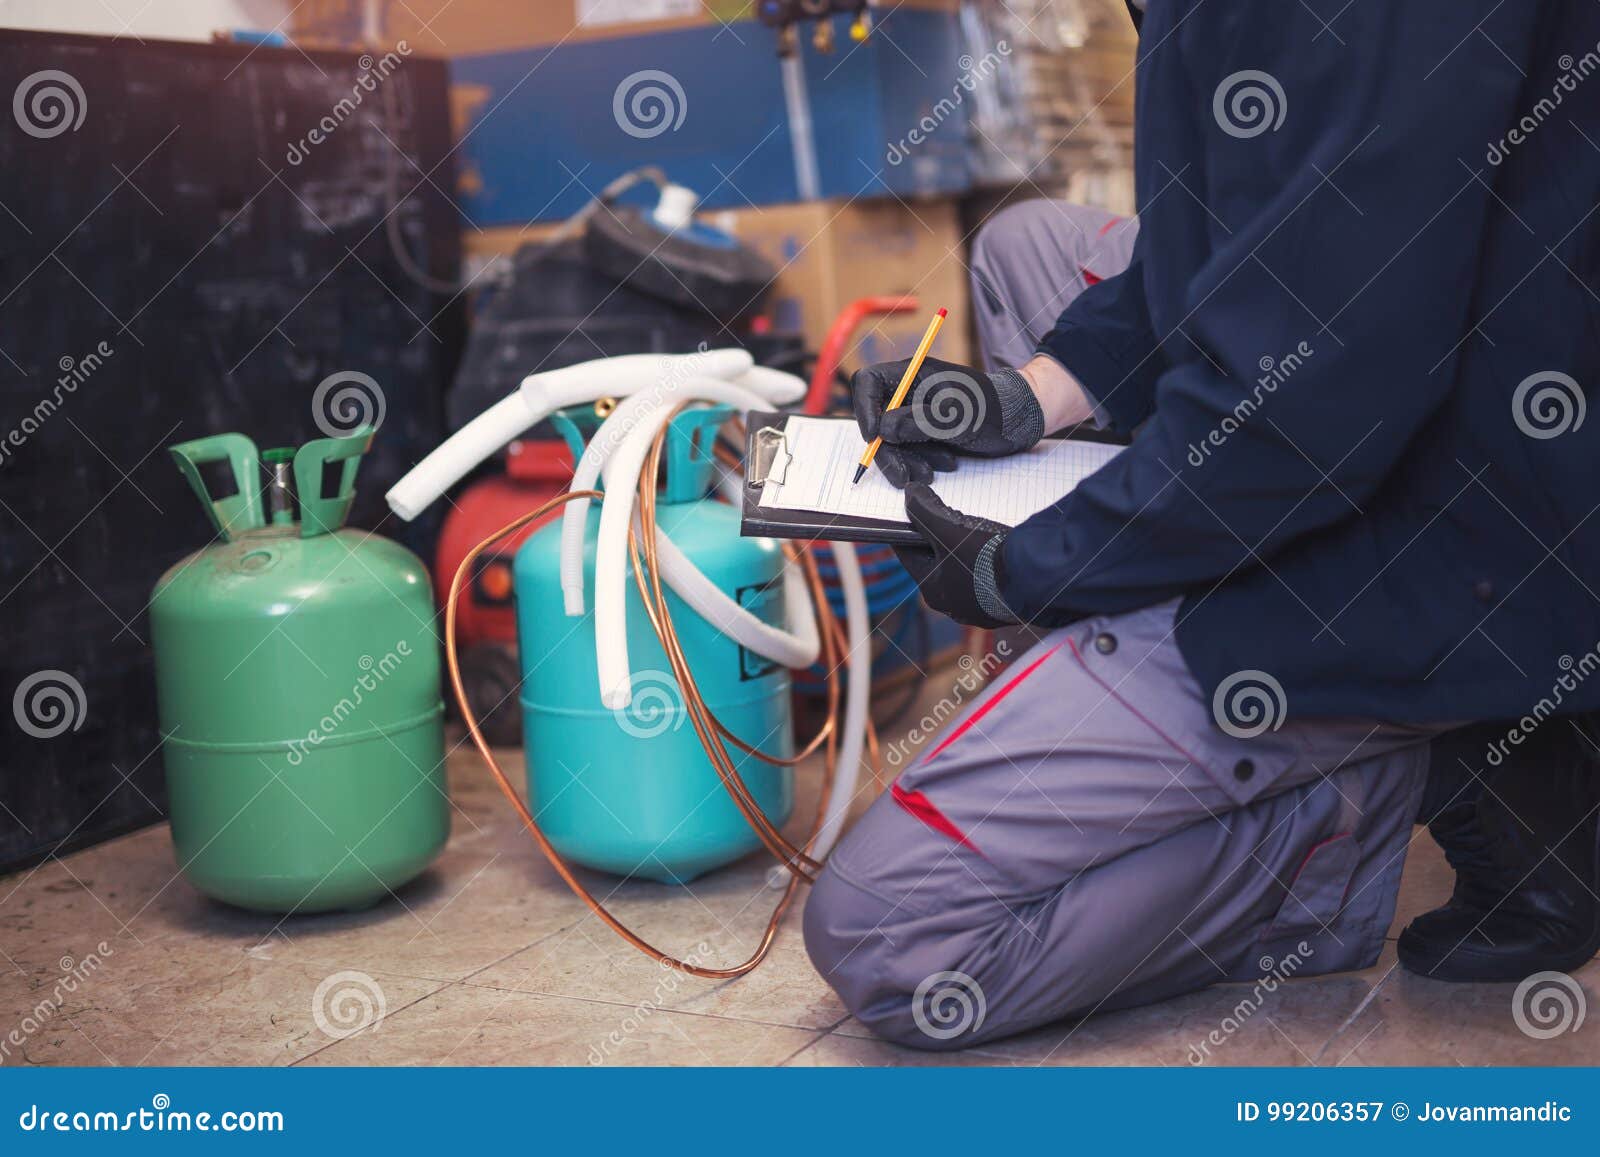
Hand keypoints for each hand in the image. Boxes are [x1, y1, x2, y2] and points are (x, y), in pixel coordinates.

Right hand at [851, 357, 1044, 487]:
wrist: (1022, 420)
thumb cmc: (995, 410)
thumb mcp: (957, 418)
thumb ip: (917, 423)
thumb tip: (883, 431)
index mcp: (914, 374)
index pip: (869, 382)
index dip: (864, 409)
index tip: (874, 437)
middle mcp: (911, 390)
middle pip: (878, 418)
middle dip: (889, 450)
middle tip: (902, 475)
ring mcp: (918, 410)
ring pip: (894, 439)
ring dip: (908, 460)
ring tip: (932, 472)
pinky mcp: (927, 429)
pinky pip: (911, 447)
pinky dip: (922, 460)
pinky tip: (945, 464)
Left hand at [893, 483, 1018, 627]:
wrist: (1035, 580)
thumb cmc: (986, 559)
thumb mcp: (949, 530)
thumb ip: (924, 511)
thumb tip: (909, 493)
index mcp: (933, 591)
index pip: (910, 555)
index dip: (908, 532)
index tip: (908, 516)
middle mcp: (953, 606)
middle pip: (938, 564)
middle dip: (939, 540)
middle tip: (945, 518)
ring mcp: (979, 609)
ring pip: (963, 572)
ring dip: (964, 552)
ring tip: (973, 531)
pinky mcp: (1002, 606)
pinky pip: (986, 580)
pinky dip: (985, 564)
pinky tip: (995, 550)